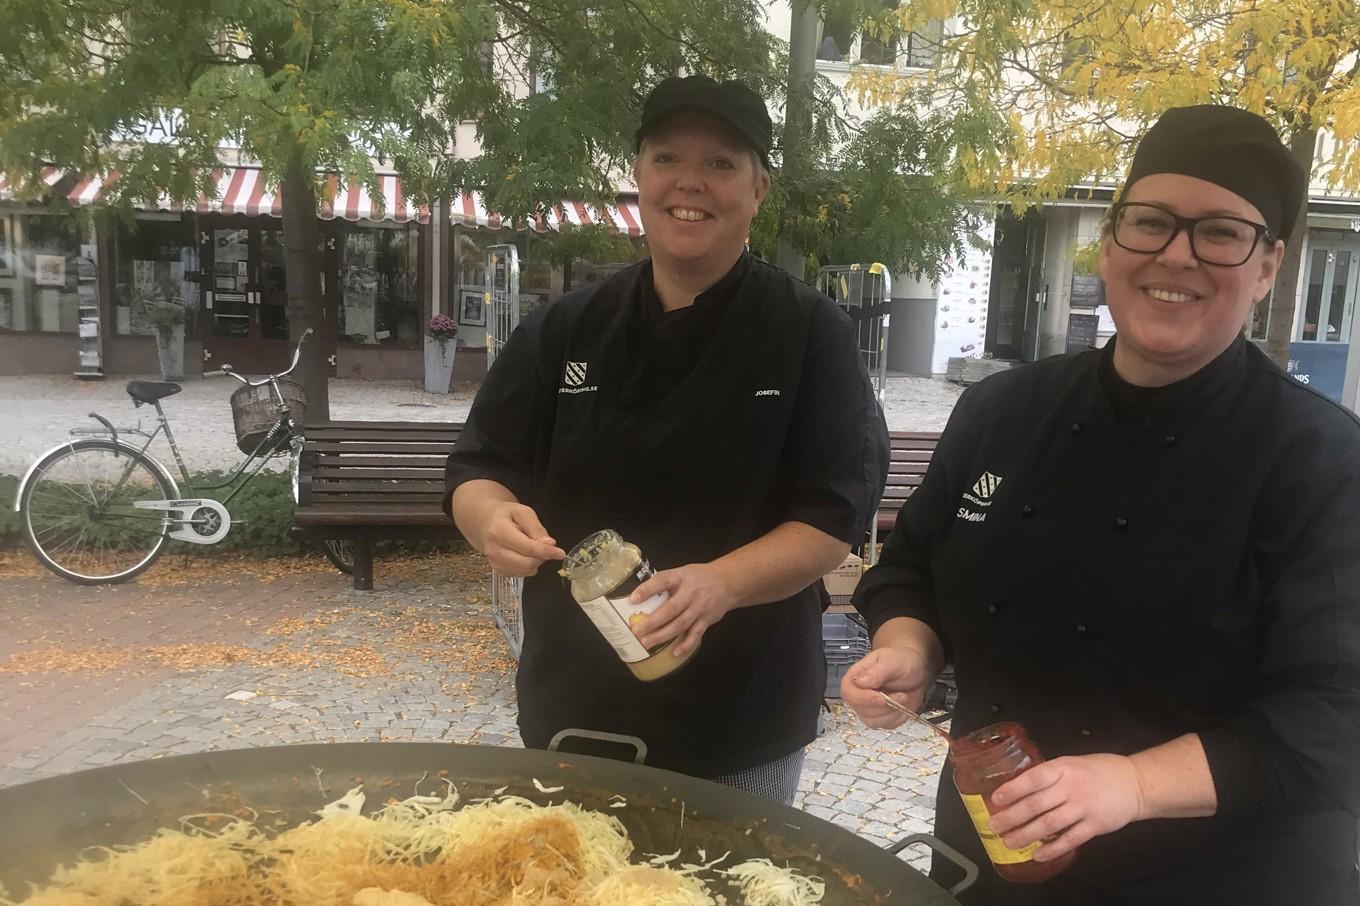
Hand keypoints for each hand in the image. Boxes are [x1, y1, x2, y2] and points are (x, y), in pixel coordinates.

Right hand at [478, 502, 564, 576]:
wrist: (487, 522)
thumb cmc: (507, 516)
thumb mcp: (524, 512)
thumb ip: (537, 528)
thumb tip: (550, 544)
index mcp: (499, 532)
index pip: (528, 547)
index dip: (546, 551)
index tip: (560, 553)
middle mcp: (494, 550)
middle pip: (527, 563)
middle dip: (541, 557)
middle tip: (544, 546)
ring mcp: (494, 562)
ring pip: (525, 571)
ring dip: (535, 562)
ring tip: (532, 548)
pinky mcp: (497, 570)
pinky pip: (520, 574)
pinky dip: (528, 567)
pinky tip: (525, 555)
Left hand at [630, 563, 734, 659]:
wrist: (728, 582)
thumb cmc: (699, 578)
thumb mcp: (681, 572)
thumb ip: (664, 582)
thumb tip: (639, 596)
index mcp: (681, 577)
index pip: (662, 581)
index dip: (647, 590)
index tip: (632, 599)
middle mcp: (691, 593)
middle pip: (670, 609)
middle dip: (652, 622)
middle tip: (636, 631)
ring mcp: (700, 608)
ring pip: (680, 624)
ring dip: (663, 635)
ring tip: (647, 643)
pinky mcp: (707, 620)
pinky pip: (695, 634)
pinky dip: (685, 645)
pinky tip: (674, 653)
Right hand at [839, 646, 934, 728]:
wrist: (914, 669)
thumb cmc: (901, 660)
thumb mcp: (891, 661)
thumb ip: (876, 671)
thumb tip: (860, 682)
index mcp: (855, 677)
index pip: (848, 693)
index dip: (863, 699)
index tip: (881, 698)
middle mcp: (858, 695)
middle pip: (861, 710)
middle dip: (885, 706)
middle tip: (901, 694)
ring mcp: (868, 708)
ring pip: (874, 721)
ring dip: (893, 712)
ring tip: (903, 696)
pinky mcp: (880, 718)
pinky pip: (887, 725)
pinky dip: (898, 717)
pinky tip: (902, 704)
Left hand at [988, 754, 1146, 861]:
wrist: (1135, 783)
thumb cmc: (1099, 770)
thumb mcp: (1072, 763)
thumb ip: (1050, 774)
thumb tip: (1020, 787)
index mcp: (1063, 768)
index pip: (1032, 779)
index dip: (1012, 790)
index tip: (995, 800)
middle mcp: (1071, 787)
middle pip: (1036, 805)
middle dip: (1012, 817)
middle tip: (994, 826)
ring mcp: (1084, 808)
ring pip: (1049, 824)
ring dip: (1026, 834)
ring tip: (1009, 841)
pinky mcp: (1095, 826)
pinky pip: (1070, 840)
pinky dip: (1052, 849)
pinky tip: (1037, 855)